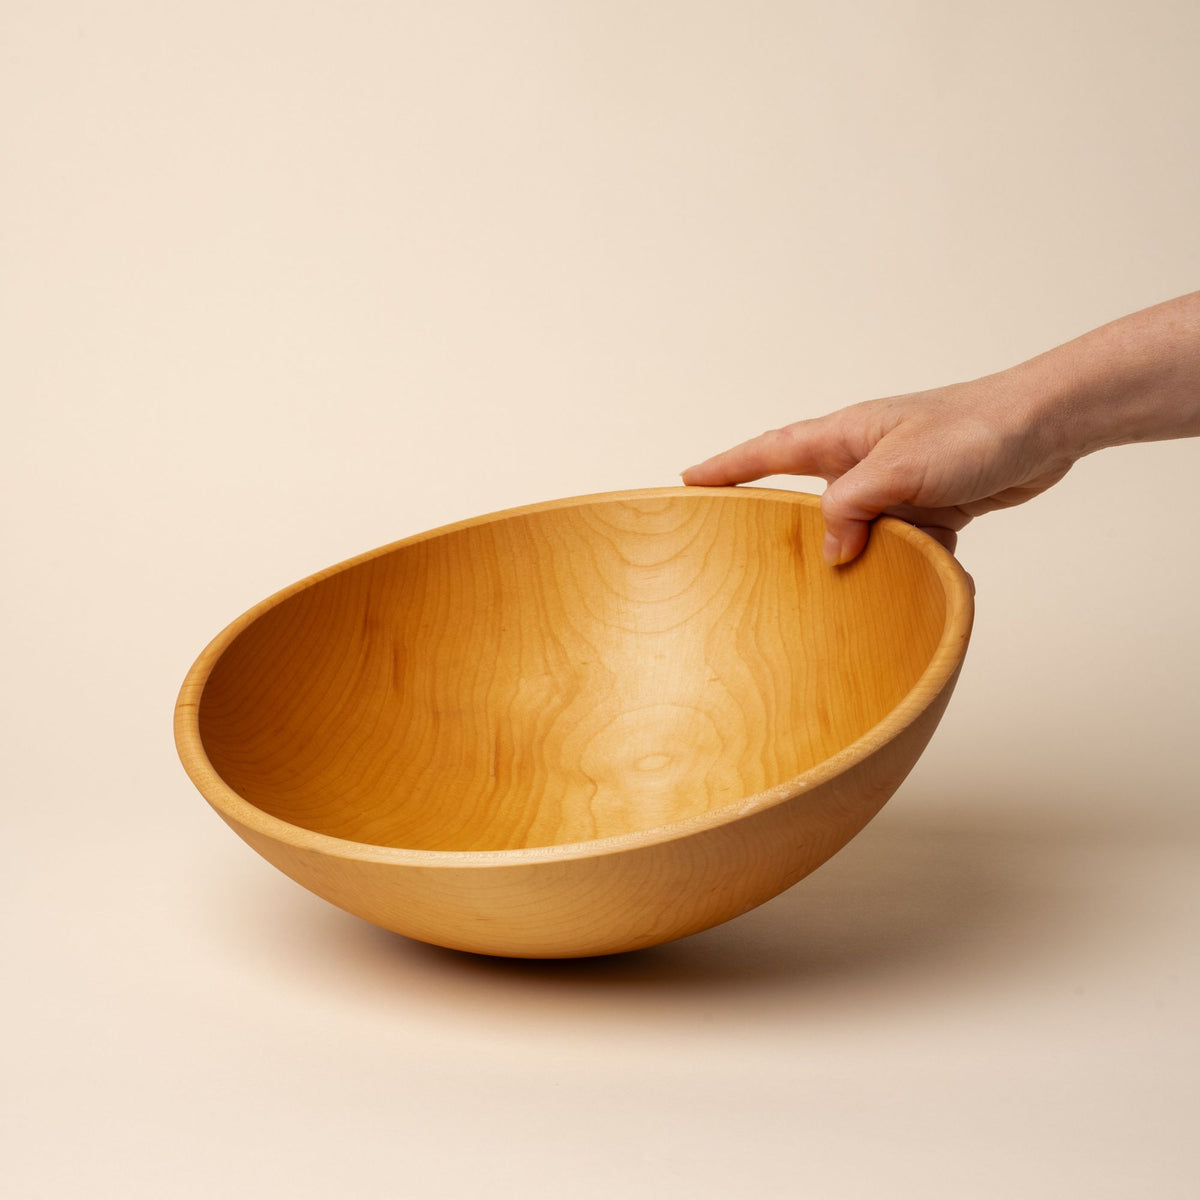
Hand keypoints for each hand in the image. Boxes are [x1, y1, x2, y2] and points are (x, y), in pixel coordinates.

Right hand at [682, 376, 1072, 564]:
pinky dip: (904, 566)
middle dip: (778, 528)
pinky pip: (901, 547)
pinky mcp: (928, 509)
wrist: (1047, 429)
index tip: (687, 482)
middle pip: (805, 499)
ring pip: (854, 531)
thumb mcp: (899, 467)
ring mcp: (895, 487)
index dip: (726, 468)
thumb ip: (853, 506)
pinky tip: (908, 590)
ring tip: (827, 595)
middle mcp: (862, 461)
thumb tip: (829, 552)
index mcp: (844, 436)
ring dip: (850, 558)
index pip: (769, 452)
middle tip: (741, 558)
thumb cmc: (974, 429)